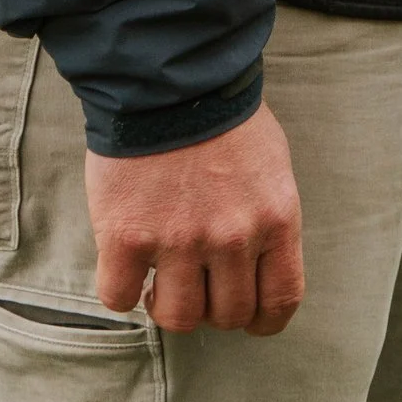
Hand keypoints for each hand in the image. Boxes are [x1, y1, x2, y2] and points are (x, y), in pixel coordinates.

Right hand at [86, 101, 304, 335]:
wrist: (169, 81)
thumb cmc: (223, 120)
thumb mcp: (270, 168)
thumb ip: (265, 219)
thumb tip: (256, 265)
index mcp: (276, 218)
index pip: (282, 299)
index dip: (264, 320)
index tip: (249, 319)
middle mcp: (234, 237)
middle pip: (227, 315)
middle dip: (212, 308)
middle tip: (196, 284)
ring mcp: (180, 240)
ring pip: (178, 318)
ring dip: (167, 306)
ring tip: (160, 280)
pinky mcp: (128, 238)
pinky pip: (120, 297)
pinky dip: (122, 290)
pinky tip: (126, 266)